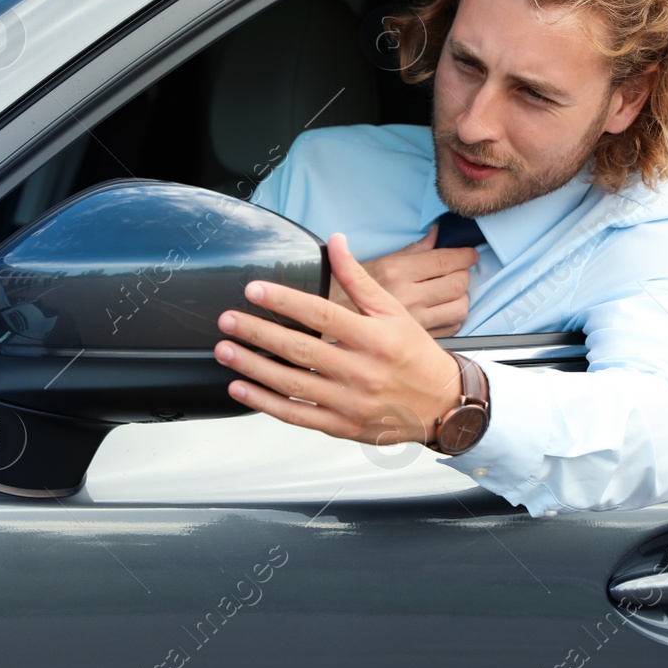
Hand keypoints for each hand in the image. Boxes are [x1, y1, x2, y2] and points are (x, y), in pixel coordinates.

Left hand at [214, 232, 466, 447]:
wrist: (442, 405)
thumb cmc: (415, 354)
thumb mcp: (394, 310)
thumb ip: (358, 278)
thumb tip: (335, 241)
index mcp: (374, 338)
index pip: (322, 315)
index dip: (286, 301)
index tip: (254, 290)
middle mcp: (361, 371)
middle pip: (301, 350)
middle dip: (259, 333)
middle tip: (228, 320)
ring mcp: (350, 402)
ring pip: (292, 384)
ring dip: (253, 367)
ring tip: (225, 350)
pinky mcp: (341, 426)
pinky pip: (296, 414)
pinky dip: (264, 403)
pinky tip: (240, 388)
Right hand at [327, 223, 477, 336]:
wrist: (329, 327)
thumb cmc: (348, 294)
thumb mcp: (376, 265)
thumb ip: (411, 251)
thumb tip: (436, 234)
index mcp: (397, 272)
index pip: (445, 261)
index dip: (463, 255)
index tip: (469, 254)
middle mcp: (408, 296)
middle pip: (457, 282)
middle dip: (463, 274)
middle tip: (458, 271)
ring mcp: (414, 321)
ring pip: (459, 306)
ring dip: (461, 297)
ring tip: (452, 293)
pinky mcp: (416, 341)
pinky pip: (451, 327)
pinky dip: (452, 317)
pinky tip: (443, 312)